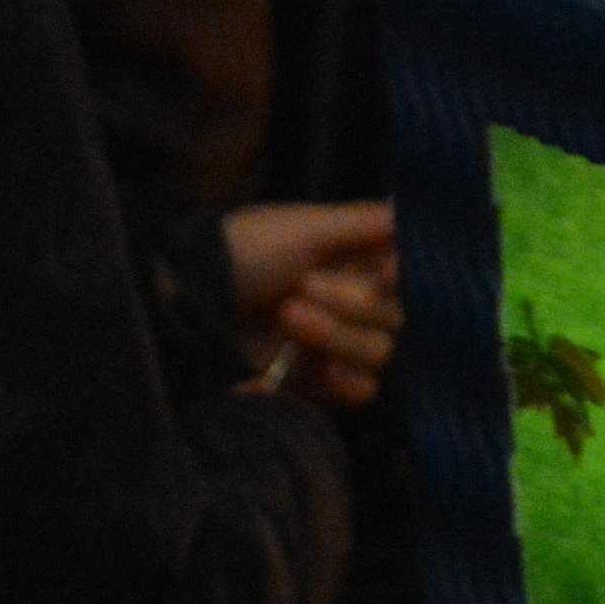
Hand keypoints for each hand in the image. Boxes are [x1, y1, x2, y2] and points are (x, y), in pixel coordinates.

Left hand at [226, 200, 398, 410]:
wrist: (191, 302)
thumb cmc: (247, 252)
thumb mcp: (306, 226)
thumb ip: (367, 222)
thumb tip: (413, 214)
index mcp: (354, 260)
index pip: (407, 273)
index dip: (402, 275)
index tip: (383, 270)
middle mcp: (354, 302)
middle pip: (396, 315)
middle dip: (353, 302)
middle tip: (302, 287)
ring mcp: (338, 344)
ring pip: (380, 351)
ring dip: (337, 335)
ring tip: (287, 318)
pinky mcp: (320, 382)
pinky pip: (363, 389)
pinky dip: (347, 380)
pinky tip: (320, 367)